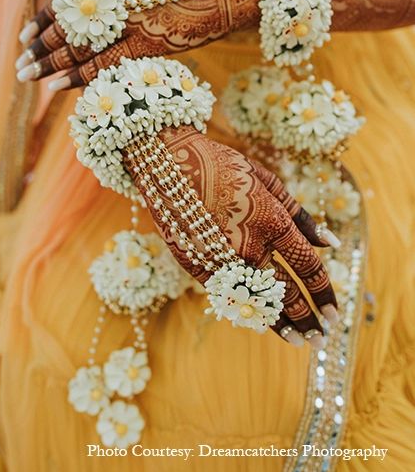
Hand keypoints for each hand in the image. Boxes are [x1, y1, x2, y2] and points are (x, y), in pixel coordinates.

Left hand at [15, 0, 257, 88]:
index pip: (64, 2)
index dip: (41, 21)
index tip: (23, 37)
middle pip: (66, 28)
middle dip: (39, 48)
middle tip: (20, 65)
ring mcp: (129, 23)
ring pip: (78, 48)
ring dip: (50, 65)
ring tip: (29, 77)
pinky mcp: (145, 46)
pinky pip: (104, 65)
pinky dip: (78, 77)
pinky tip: (57, 87)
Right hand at [126, 126, 338, 347]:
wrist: (168, 162)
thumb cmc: (222, 165)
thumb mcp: (266, 181)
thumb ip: (299, 215)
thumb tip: (330, 242)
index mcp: (271, 221)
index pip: (307, 267)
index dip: (324, 292)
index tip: (335, 312)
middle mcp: (249, 245)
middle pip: (286, 293)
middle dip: (308, 318)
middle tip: (322, 338)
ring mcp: (220, 259)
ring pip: (256, 302)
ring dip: (280, 325)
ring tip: (299, 341)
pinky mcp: (196, 265)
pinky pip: (227, 294)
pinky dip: (245, 308)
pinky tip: (259, 320)